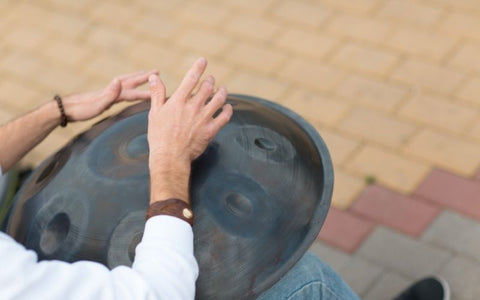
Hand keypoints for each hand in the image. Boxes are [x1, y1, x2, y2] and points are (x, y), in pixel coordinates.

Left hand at [62, 70, 157, 121]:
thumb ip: (109, 93)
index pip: (133, 91)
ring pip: (125, 84)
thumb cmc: (81, 110)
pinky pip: (120, 91)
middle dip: (144, 77)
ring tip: (144, 76)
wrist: (65, 110)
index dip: (146, 90)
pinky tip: (126, 91)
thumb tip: (119, 79)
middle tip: (157, 72)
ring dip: (136, 79)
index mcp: (112, 93)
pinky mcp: (103, 98)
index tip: (159, 87)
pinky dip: (127, 88)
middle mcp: (111, 90)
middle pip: (130, 82)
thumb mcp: (96, 104)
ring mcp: (107, 93)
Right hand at [147, 57, 232, 202]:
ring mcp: (203, 118)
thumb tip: (154, 77)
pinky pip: (224, 117)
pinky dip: (228, 110)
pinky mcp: (211, 130)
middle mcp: (193, 107)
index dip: (198, 67)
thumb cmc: (159, 136)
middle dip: (211, 80)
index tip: (204, 61)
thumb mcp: (154, 113)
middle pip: (207, 87)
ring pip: (218, 99)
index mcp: (178, 101)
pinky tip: (228, 107)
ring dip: (222, 92)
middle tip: (212, 79)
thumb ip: (157, 93)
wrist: (169, 157)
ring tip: (223, 89)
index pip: (191, 79)